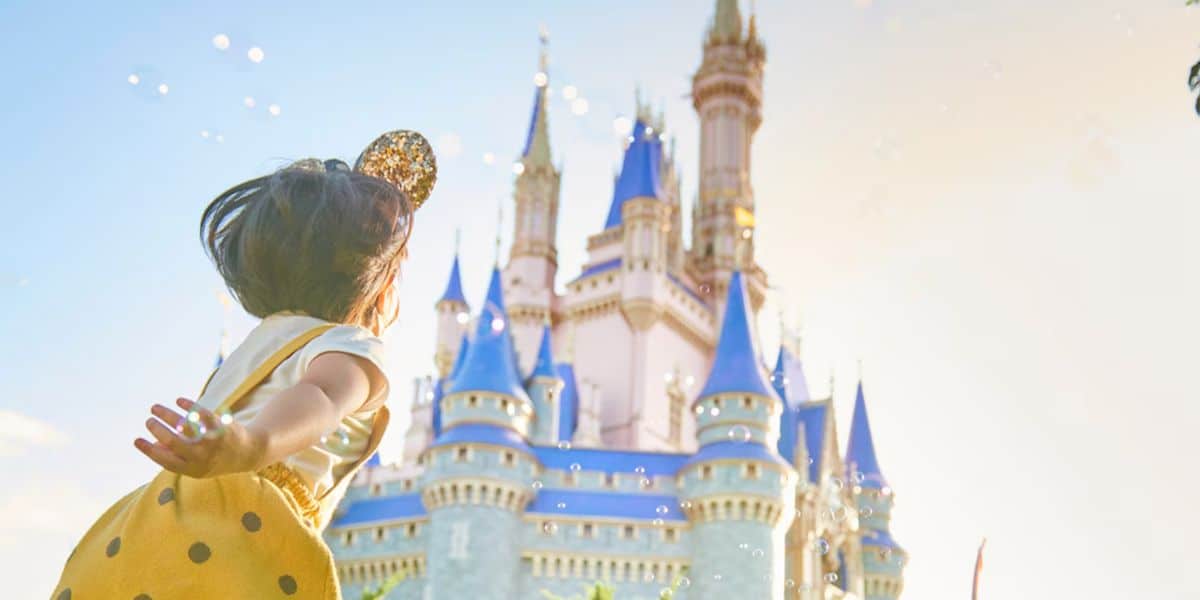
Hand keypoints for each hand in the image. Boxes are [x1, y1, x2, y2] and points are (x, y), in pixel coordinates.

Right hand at [133, 398, 264, 477]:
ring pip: (185, 426)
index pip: (165, 461)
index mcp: (192, 469)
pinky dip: (189, 406)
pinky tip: (179, 400)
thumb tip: (153, 445)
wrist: (249, 454)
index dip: (149, 450)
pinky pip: (203, 414)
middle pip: (173, 442)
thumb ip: (176, 457)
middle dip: (157, 429)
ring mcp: (212, 442)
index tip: (136, 439)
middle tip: (149, 420)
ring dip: (167, 415)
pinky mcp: (221, 428)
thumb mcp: (197, 466)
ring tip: (155, 408)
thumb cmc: (216, 459)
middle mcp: (202, 458)